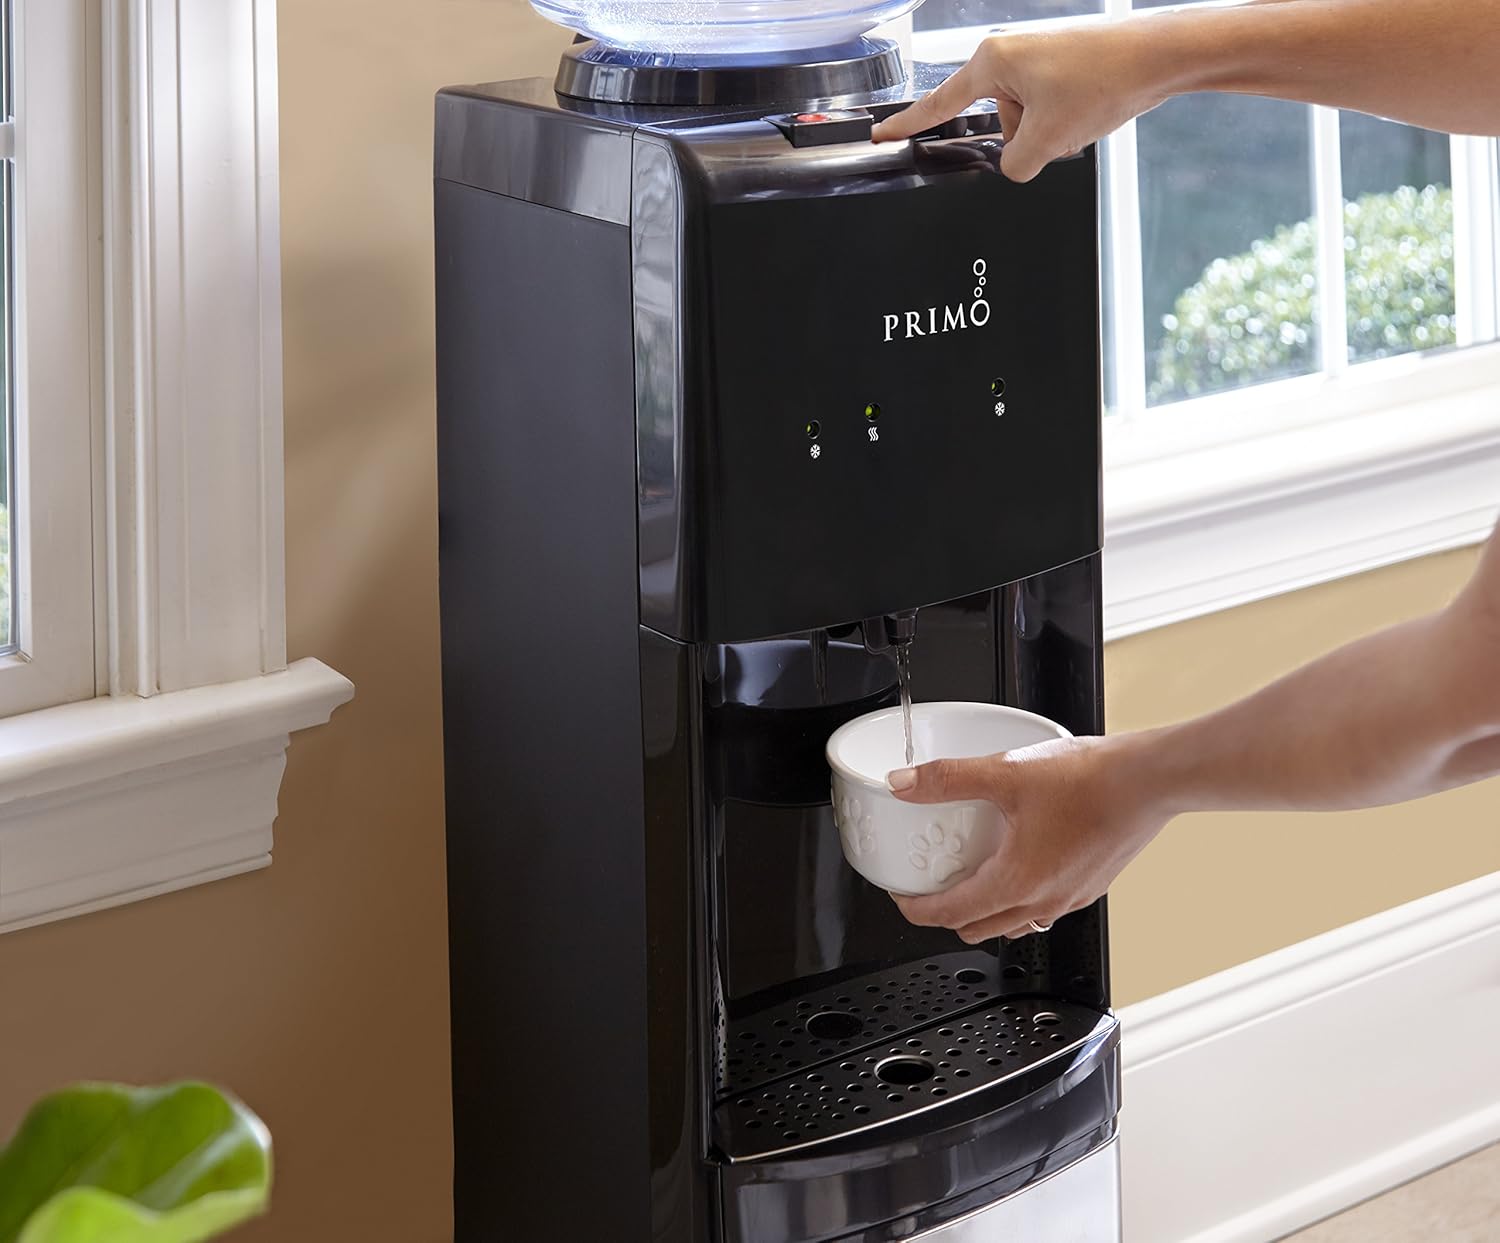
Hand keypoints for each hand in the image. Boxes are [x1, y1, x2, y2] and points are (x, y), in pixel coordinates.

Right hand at [871, 24, 1165, 180]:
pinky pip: (1047, 109)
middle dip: (1026, 138)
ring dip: (1051, 132)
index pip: (938, 104)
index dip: (907, 126)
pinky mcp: (1060, 65)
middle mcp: (1008, 52)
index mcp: (991, 61)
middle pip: (995, 122)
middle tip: (1062, 126)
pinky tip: (1091, 110)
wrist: (1159, 56)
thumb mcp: (1046, 140)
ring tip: (1083, 114)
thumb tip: (1015, 166)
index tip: (881, 135)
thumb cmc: (1103, 81)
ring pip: (1025, 121)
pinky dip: (1066, 120)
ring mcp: (1035, 57)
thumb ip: (1014, 165)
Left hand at [886, 734, 1170, 940]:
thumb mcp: (1006, 772)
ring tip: (971, 873)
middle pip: (978, 927)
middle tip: (929, 884)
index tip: (901, 896)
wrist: (1151, 779)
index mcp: (1018, 883)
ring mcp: (1071, 898)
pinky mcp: (1091, 886)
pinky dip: (1020, 897)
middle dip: (946, 913)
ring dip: (985, 909)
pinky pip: (1044, 907)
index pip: (950, 914)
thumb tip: (903, 783)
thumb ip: (948, 778)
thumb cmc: (1092, 780)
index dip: (916, 909)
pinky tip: (1020, 859)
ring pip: (1014, 923)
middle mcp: (1045, 901)